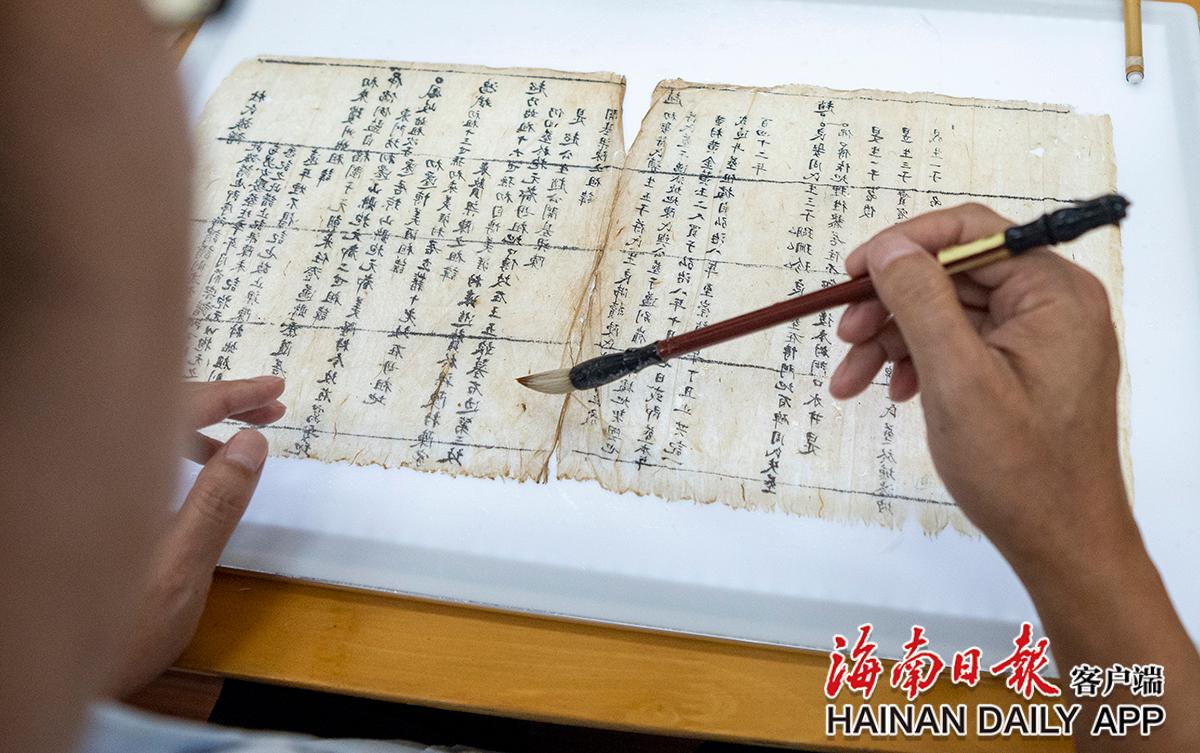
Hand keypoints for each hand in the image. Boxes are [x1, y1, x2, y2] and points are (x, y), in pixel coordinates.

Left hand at [108, 376, 285, 696]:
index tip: (276, 389)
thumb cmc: (123, 630)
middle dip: (222, 402)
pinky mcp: (83, 501)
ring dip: (199, 425)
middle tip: (273, 407)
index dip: (234, 393)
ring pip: (145, 428)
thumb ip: (217, 503)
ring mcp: (86, 483)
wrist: (47, 671)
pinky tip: (195, 469)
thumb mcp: (182, 569)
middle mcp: (96, 466)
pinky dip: (172, 447)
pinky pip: (133, 451)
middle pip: (161, 407)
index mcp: (119, 472)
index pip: (183, 405)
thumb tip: (254, 442)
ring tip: (245, 439)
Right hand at [828, 203, 1133, 571]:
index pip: (971, 233)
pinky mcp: (1024, 370)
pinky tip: (892, 392)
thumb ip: (920, 300)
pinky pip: (960, 345)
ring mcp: (1039, 339)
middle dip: (891, 304)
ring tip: (851, 380)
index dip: (905, 244)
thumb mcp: (957, 378)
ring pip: (948, 312)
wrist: (1061, 544)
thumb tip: (887, 247)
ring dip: (894, 339)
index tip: (853, 273)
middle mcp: (1053, 305)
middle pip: (953, 274)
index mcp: (1054, 293)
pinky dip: (918, 363)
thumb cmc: (1018, 468)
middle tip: (844, 337)